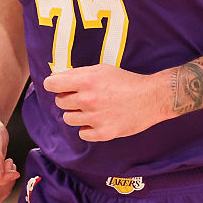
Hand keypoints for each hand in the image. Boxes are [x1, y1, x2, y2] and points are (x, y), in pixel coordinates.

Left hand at [42, 64, 171, 141]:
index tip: (57, 86)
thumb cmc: (126, 81)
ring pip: (69, 119)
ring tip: (92, 109)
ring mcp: (95, 118)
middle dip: (68, 98)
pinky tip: (99, 120)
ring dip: (77, 114)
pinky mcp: (103, 133)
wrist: (151, 98)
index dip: (53, 84)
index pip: (52, 84)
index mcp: (86, 80)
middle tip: (83, 97)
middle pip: (60, 102)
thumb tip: (55, 77)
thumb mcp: (101, 69)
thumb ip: (77, 73)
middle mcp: (87, 100)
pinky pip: (82, 133)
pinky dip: (88, 128)